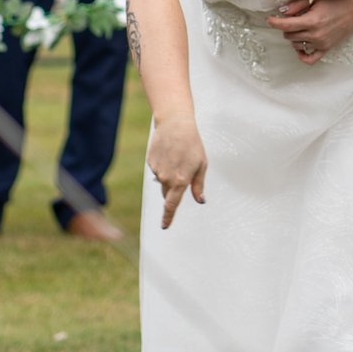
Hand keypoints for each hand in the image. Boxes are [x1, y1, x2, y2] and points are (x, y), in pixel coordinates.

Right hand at [147, 114, 207, 229]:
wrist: (175, 124)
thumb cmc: (193, 144)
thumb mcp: (201, 164)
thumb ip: (198, 185)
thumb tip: (200, 200)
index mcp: (180, 181)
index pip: (172, 205)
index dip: (168, 217)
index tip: (164, 227)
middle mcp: (166, 178)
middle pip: (167, 193)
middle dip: (173, 190)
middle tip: (182, 173)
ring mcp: (157, 170)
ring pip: (162, 180)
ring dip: (169, 175)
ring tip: (177, 156)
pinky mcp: (150, 162)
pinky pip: (157, 169)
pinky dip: (163, 165)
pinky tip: (169, 152)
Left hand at [270, 0, 352, 64]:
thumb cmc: (339, 0)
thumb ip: (298, 4)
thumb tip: (282, 11)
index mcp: (312, 20)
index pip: (286, 25)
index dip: (274, 22)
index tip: (269, 19)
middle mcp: (316, 34)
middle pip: (289, 35)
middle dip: (287, 26)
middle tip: (294, 17)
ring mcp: (321, 43)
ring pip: (296, 44)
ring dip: (294, 36)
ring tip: (301, 27)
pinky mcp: (327, 48)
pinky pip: (310, 59)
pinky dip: (302, 55)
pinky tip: (300, 48)